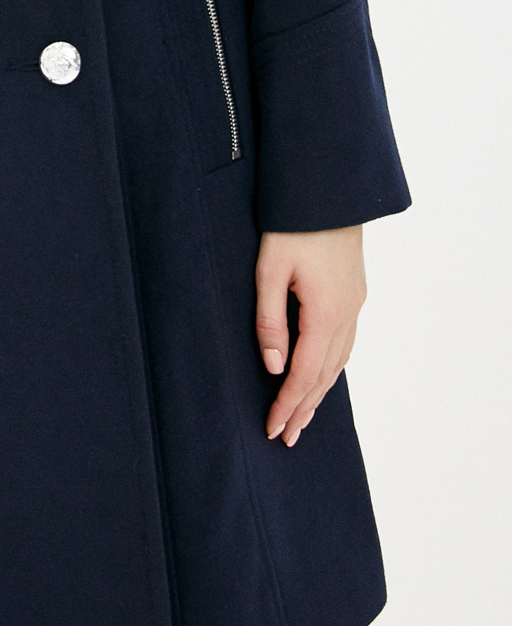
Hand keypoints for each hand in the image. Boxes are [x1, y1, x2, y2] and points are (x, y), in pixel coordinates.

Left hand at [255, 225, 365, 445]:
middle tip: (287, 437)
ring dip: (320, 391)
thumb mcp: (269, 270)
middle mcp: (348, 314)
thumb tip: (274, 367)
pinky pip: (346, 342)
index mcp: (325, 313)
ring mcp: (356, 304)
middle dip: (305, 409)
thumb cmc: (292, 224)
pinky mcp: (356, 292)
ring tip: (303, 416)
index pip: (304, 374)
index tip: (272, 430)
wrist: (328, 188)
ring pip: (339, 361)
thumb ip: (269, 320)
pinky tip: (322, 372)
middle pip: (325, 375)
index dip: (288, 405)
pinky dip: (332, 366)